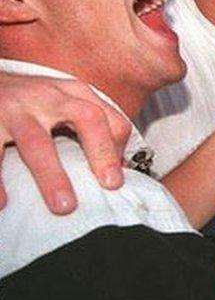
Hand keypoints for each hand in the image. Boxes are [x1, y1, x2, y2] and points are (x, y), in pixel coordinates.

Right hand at [0, 74, 129, 213]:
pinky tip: (3, 202)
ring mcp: (14, 108)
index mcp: (72, 93)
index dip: (117, 148)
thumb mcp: (62, 101)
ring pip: (36, 142)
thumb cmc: (28, 101)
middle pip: (84, 118)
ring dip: (51, 175)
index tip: (116, 180)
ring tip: (63, 206)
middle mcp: (47, 96)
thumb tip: (118, 168)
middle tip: (110, 184)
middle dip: (100, 152)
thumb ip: (90, 128)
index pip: (108, 117)